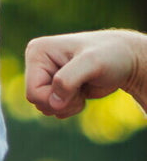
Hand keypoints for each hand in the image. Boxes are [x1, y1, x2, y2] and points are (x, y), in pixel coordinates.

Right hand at [24, 30, 146, 117]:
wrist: (126, 60)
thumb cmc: (112, 55)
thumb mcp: (92, 63)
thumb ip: (68, 80)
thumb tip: (53, 104)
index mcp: (37, 52)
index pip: (32, 92)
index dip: (55, 98)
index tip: (78, 86)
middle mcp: (37, 63)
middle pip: (37, 102)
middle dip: (62, 102)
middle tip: (82, 88)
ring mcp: (45, 75)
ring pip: (44, 107)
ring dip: (67, 105)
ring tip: (82, 89)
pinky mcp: (54, 86)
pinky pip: (53, 108)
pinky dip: (69, 107)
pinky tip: (82, 93)